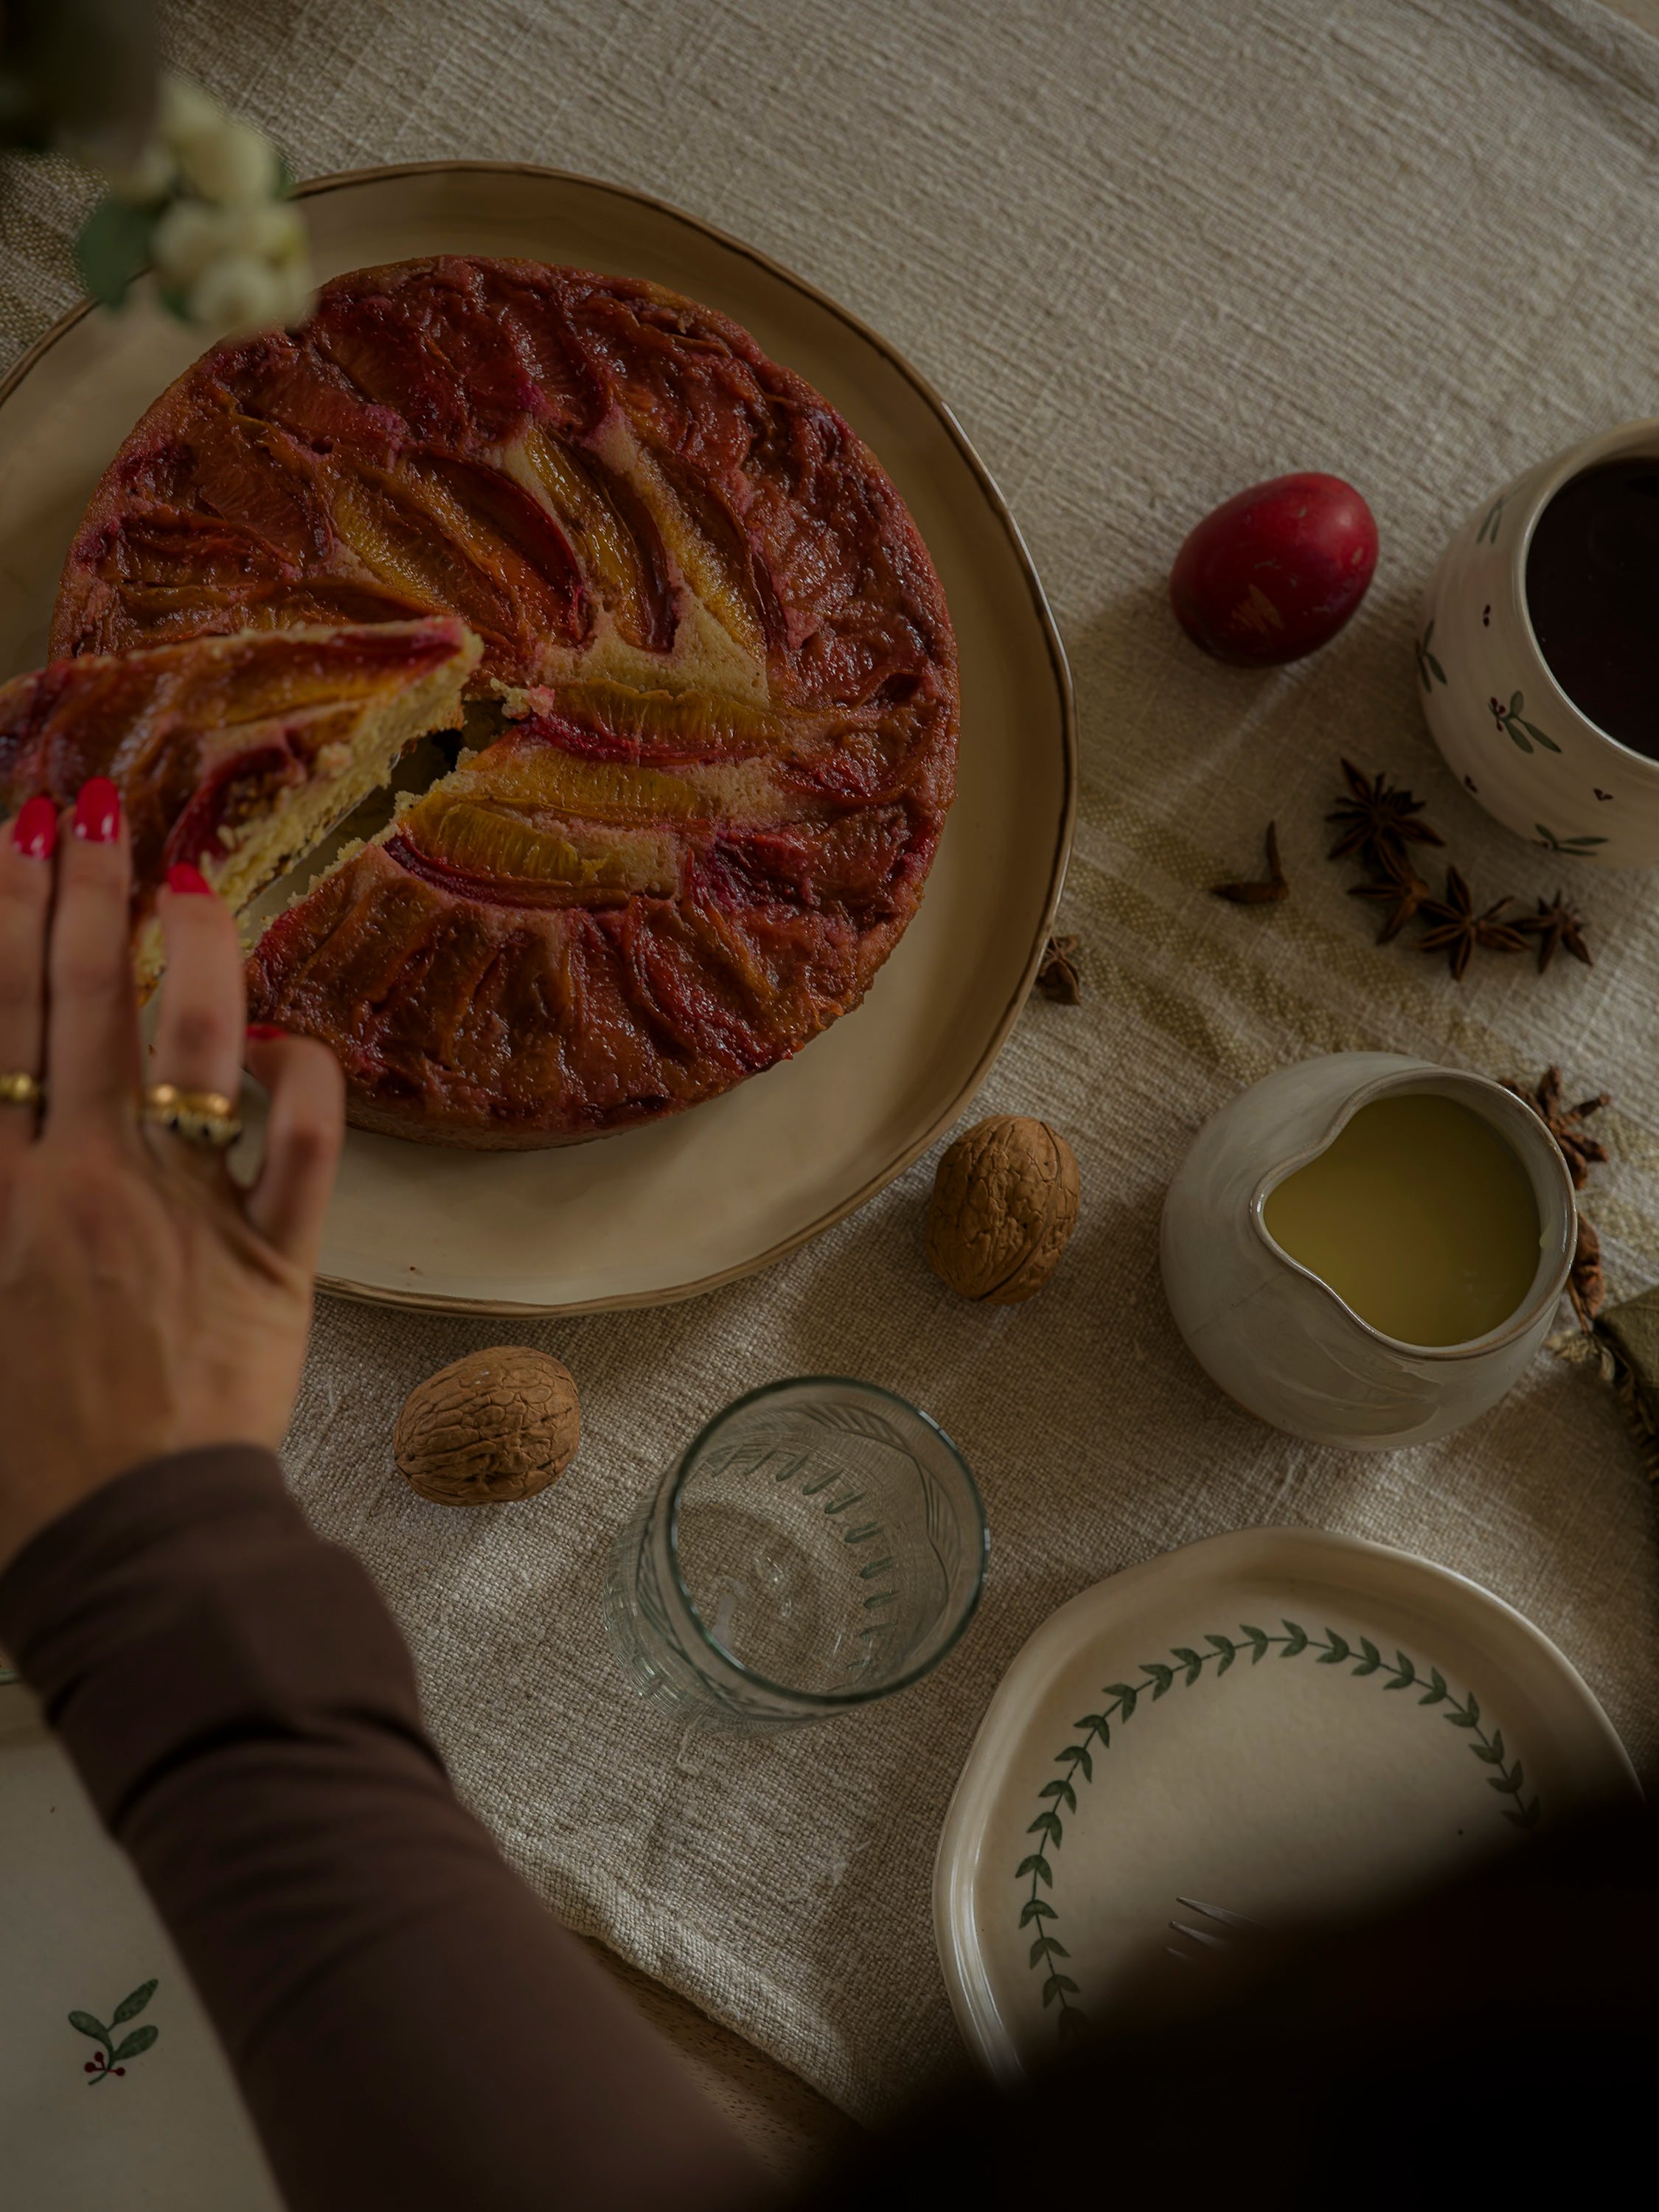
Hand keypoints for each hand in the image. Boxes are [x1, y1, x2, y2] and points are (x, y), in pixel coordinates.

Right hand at [0, 779, 343, 1569]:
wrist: (125, 1545)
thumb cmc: (23, 1456)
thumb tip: (13, 1120)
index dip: (0, 923)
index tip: (9, 840)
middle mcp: (86, 1184)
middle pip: (79, 1009)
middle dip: (79, 896)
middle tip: (83, 804)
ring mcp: (187, 1215)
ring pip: (192, 1049)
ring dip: (192, 951)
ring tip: (191, 871)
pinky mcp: (275, 1262)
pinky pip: (304, 1150)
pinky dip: (304, 1086)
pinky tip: (289, 1041)